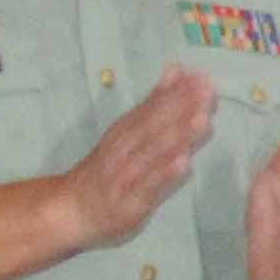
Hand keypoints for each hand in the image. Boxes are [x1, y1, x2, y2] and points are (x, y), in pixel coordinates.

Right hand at [53, 67, 216, 247]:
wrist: (73, 210)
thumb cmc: (107, 169)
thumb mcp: (126, 131)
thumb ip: (153, 103)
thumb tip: (176, 69)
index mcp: (126, 130)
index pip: (152, 107)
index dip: (177, 92)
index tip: (201, 76)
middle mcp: (125, 148)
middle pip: (155, 125)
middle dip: (181, 107)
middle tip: (207, 90)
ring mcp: (127, 175)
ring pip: (154, 153)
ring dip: (178, 136)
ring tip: (203, 119)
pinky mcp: (130, 202)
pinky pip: (148, 186)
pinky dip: (165, 174)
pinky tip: (185, 163)